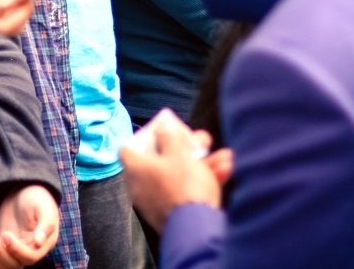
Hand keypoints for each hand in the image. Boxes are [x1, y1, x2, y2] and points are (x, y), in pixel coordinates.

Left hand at [0, 184, 58, 268]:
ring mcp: (17, 252)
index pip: (30, 256)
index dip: (16, 250)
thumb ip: (46, 224)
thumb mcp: (44, 206)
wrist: (23, 193)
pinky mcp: (5, 251)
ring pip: (3, 266)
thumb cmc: (37, 197)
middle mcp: (32, 252)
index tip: (4, 235)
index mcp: (45, 243)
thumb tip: (39, 242)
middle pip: (14, 263)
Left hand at [120, 109, 226, 231]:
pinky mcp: (173, 214)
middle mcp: (141, 186)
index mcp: (136, 168)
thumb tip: (162, 127)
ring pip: (179, 176)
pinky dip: (203, 182)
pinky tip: (224, 173)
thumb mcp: (179, 152)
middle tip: (201, 142)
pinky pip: (186, 192)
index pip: (129, 148)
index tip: (162, 131)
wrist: (196, 227)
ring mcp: (157, 202)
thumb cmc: (184, 185)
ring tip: (223, 158)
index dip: (145, 136)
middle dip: (185, 149)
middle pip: (161, 161)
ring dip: (202, 165)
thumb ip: (169, 136)